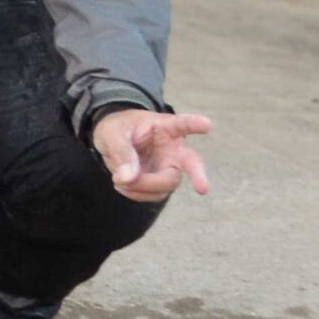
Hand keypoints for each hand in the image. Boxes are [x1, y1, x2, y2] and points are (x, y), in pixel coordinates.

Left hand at [92, 109, 213, 203]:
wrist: (111, 140)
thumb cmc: (116, 129)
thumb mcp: (111, 133)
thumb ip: (121, 151)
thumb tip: (129, 178)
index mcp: (164, 127)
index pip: (182, 124)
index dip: (195, 124)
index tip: (207, 124)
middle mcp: (173, 148)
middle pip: (190, 163)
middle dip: (197, 175)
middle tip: (203, 189)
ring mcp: (168, 166)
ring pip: (168, 185)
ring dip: (143, 187)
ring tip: (118, 179)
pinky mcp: (160, 182)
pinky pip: (154, 194)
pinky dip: (136, 194)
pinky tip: (123, 185)